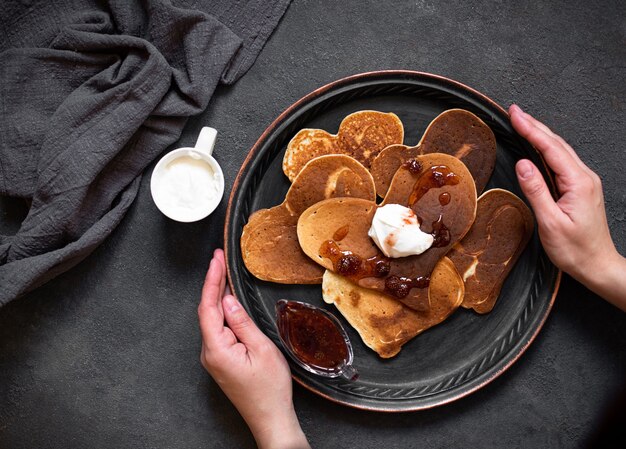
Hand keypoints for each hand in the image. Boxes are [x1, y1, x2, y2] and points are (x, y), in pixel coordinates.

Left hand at [198, 249, 310, 448]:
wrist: (270, 418)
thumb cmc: (269, 390)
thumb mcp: (262, 349)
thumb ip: (242, 322)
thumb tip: (228, 299)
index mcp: (216, 349)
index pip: (208, 306)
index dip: (211, 280)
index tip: (216, 259)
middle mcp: (209, 353)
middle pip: (207, 310)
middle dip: (213, 282)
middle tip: (219, 258)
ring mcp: (213, 357)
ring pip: (212, 319)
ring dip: (217, 294)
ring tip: (223, 271)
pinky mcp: (221, 359)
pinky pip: (218, 329)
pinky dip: (222, 310)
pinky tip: (228, 299)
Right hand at [510, 104, 625, 310]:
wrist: (597, 265)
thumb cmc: (575, 249)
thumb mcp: (551, 222)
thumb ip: (536, 190)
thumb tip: (523, 164)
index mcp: (578, 182)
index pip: (550, 148)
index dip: (531, 129)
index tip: (515, 115)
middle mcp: (584, 177)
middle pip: (557, 144)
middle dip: (534, 125)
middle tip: (514, 111)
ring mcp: (584, 182)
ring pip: (560, 151)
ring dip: (540, 135)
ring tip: (523, 123)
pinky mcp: (580, 188)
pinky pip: (561, 162)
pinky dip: (547, 149)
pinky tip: (537, 146)